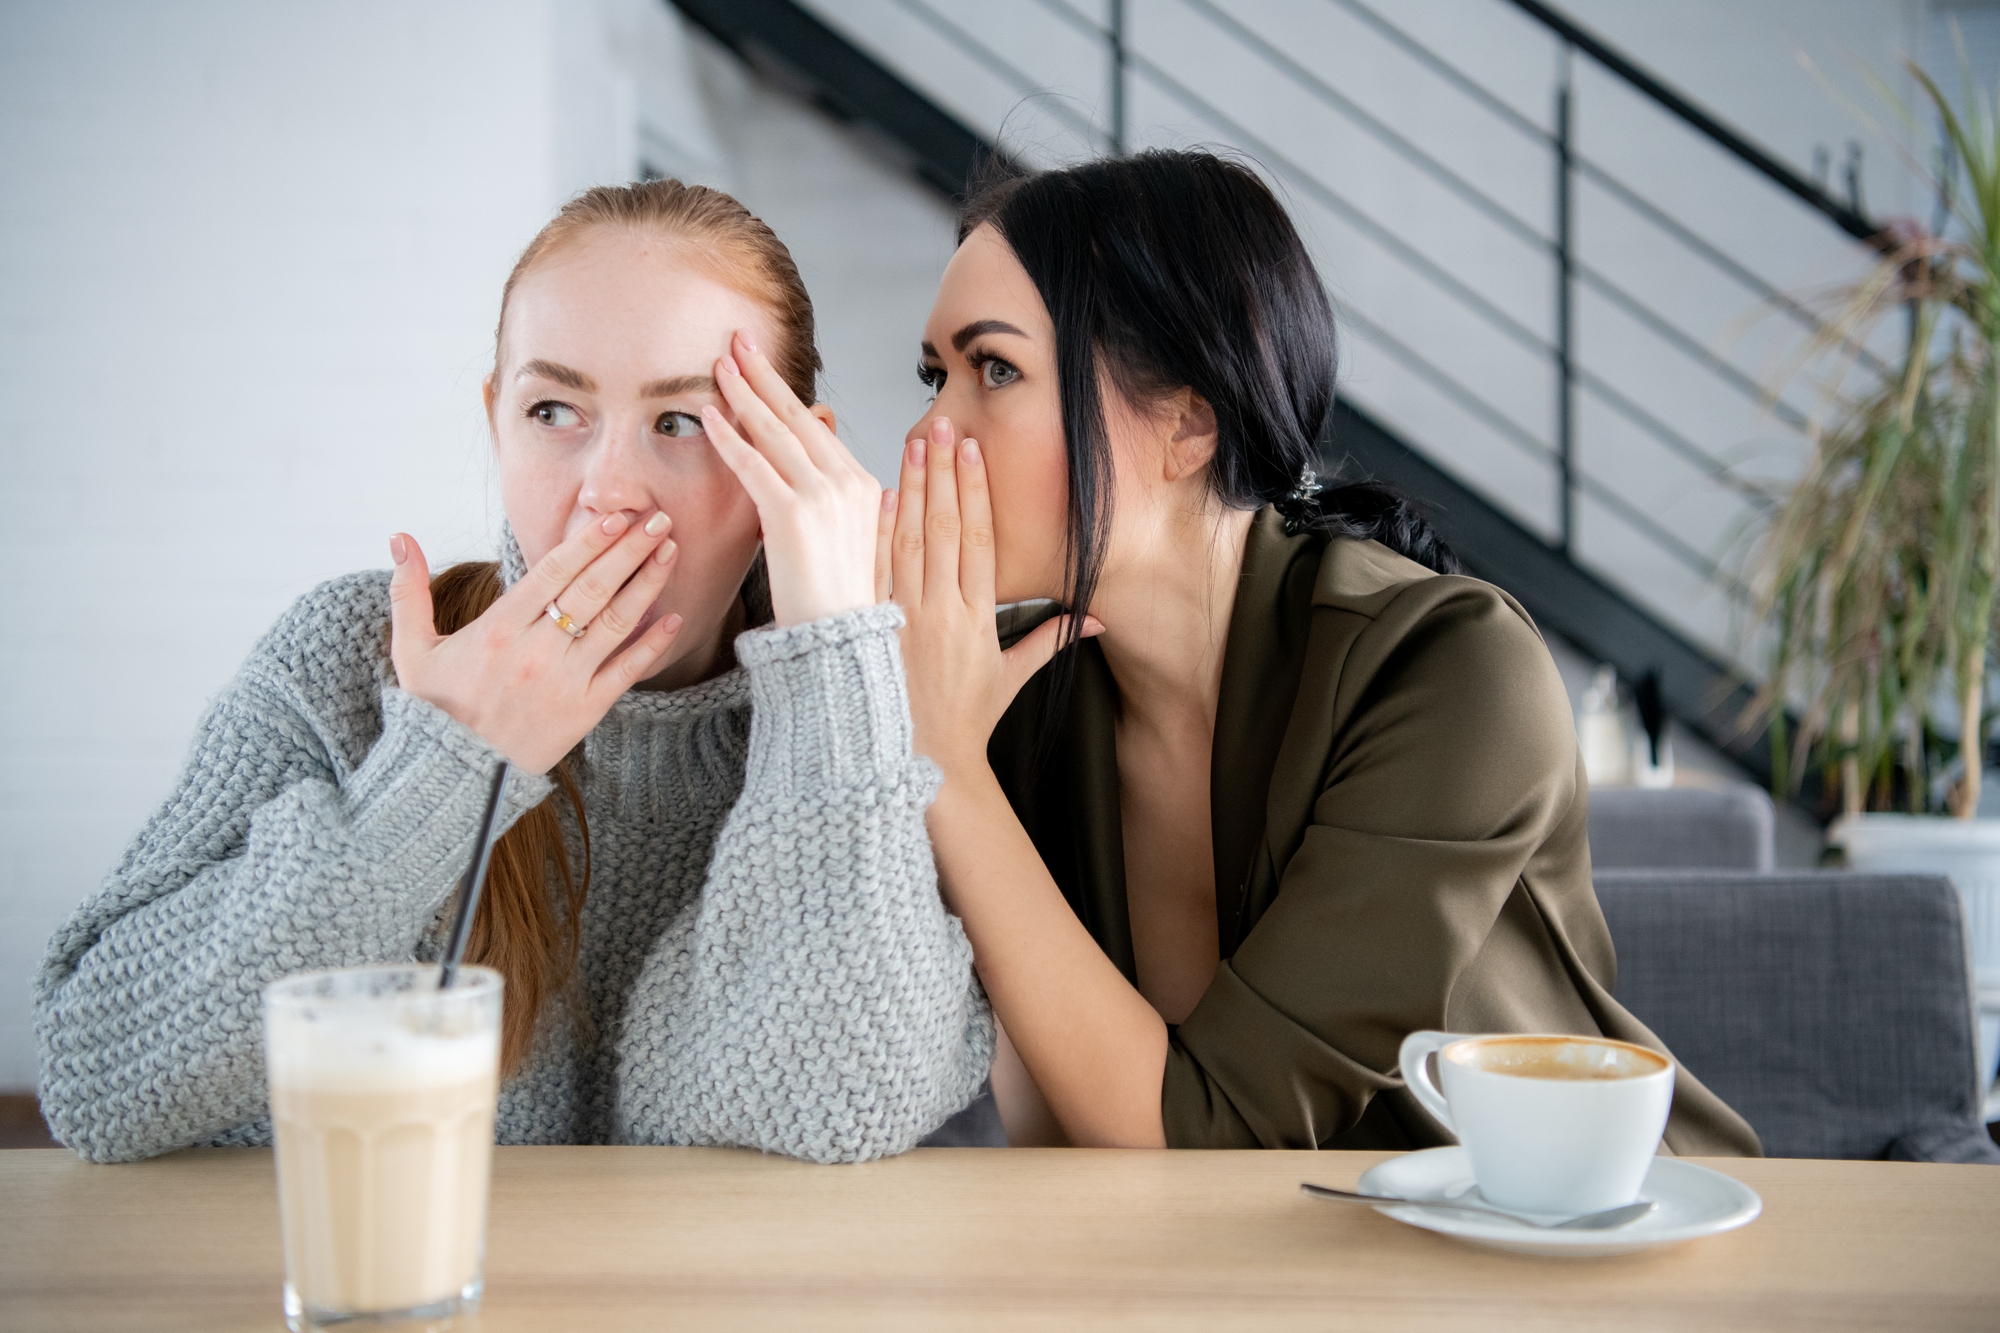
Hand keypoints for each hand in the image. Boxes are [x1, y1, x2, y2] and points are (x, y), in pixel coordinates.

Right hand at [387, 512, 682, 774]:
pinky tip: (673, 617)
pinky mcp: (585, 711)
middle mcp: (536, 650)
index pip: (553, 572)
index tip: (615, 516)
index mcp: (498, 628)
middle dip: (628, 550)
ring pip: (615, 622)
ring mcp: (565, 681)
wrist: (455, 776)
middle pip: (592, 589)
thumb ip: (409, 592)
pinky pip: (626, 671)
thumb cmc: (435, 709)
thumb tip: (399, 537)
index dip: (587, 542)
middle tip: (658, 520)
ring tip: (670, 552)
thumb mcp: (412, 651)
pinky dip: (652, 644)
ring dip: (646, 584)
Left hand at [701, 329, 882, 627]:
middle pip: (797, 414)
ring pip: (774, 431)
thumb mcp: (846, 536)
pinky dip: (729, 437)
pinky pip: (753, 465)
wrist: (837, 637)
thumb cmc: (834, 597)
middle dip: (764, 374)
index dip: (785, 393)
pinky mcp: (791, 514)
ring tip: (718, 364)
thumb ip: (833, 498)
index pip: (816, 427)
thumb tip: (828, 472)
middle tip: (738, 340)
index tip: (762, 366)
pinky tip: (708, 415)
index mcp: (860, 483)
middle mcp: (845, 481)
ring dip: (742, 393)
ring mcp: (820, 495)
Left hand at [881, 416, 1101, 772]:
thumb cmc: (966, 723)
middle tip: (941, 425)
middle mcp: (943, 612)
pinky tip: (876, 499)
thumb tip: (1094, 620)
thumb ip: (1050, 643)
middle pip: (944, 528)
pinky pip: (874, 574)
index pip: (979, 539)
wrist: (923, 763)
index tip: (973, 451)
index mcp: (977, 619)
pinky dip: (875, 536)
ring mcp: (905, 619)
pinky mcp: (873, 630)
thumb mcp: (1012, 680)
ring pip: (908, 541)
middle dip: (943, 472)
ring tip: (911, 445)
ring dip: (910, 489)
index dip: (976, 491)